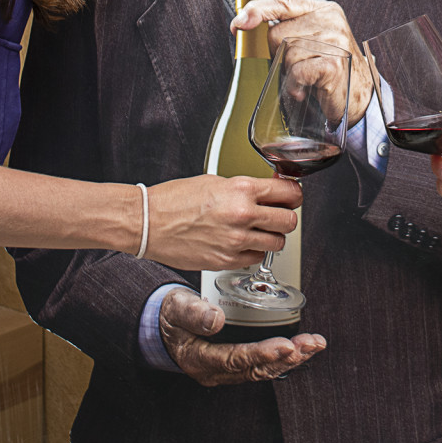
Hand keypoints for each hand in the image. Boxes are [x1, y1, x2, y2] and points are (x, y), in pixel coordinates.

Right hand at [143, 174, 301, 270]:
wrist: (149, 222)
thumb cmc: (175, 200)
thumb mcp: (215, 181)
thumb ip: (245, 188)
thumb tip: (267, 193)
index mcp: (241, 190)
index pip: (289, 192)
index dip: (293, 195)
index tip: (291, 197)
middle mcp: (242, 215)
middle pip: (289, 221)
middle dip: (286, 217)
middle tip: (277, 214)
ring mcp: (236, 241)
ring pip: (277, 243)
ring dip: (272, 237)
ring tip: (258, 231)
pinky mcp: (227, 261)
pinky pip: (256, 259)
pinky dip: (253, 252)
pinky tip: (241, 243)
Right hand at [158, 287, 325, 384]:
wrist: (165, 326)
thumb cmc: (171, 315)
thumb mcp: (176, 308)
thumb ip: (193, 313)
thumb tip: (216, 320)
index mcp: (199, 359)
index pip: (236, 359)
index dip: (262, 354)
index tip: (286, 346)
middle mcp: (215, 371)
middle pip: (256, 369)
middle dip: (287, 358)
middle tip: (310, 345)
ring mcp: (226, 371)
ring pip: (263, 370)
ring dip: (291, 359)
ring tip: (313, 345)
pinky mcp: (236, 365)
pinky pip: (263, 366)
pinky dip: (285, 357)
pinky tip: (302, 348)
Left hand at [230, 0, 371, 120]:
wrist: (359, 96)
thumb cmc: (329, 68)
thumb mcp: (312, 41)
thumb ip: (288, 30)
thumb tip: (247, 27)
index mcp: (323, 10)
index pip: (283, 2)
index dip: (257, 11)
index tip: (238, 23)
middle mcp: (331, 21)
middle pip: (278, 34)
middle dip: (278, 55)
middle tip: (297, 66)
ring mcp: (334, 42)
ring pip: (286, 55)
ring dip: (289, 73)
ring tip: (307, 79)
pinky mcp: (334, 64)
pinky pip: (297, 72)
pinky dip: (295, 85)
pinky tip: (306, 89)